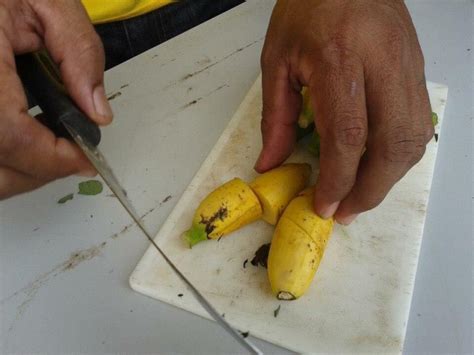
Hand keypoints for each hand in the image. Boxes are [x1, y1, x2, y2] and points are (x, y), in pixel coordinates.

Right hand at [0, 0, 111, 198]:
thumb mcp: (47, 2)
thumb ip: (79, 53)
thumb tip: (98, 112)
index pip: (9, 137)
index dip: (51, 159)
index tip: (85, 159)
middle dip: (40, 171)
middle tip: (72, 156)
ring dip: (21, 171)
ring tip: (49, 146)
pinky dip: (7, 158)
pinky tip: (26, 135)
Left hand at [255, 0, 432, 223]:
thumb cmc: (307, 8)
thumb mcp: (277, 60)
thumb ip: (276, 118)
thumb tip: (270, 164)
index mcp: (340, 59)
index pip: (348, 136)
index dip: (338, 180)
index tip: (325, 205)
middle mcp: (382, 65)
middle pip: (391, 145)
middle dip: (370, 190)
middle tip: (345, 210)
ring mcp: (408, 67)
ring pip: (413, 139)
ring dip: (389, 177)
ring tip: (360, 194)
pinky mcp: (417, 70)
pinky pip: (420, 124)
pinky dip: (400, 155)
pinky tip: (378, 164)